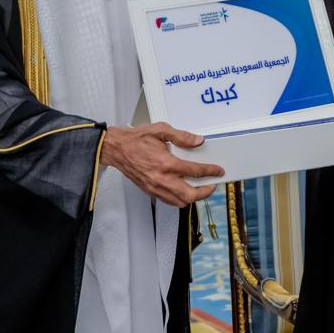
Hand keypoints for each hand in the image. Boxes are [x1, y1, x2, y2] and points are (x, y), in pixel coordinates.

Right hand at [100, 122, 223, 206]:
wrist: (116, 149)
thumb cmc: (135, 140)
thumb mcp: (161, 130)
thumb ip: (182, 136)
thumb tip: (198, 141)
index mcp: (166, 163)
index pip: (195, 171)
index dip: (210, 171)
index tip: (217, 171)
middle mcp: (161, 178)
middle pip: (189, 195)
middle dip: (205, 192)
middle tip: (211, 185)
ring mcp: (155, 187)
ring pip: (179, 202)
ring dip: (192, 198)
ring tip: (199, 189)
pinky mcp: (149, 191)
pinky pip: (168, 201)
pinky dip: (179, 199)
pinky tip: (183, 190)